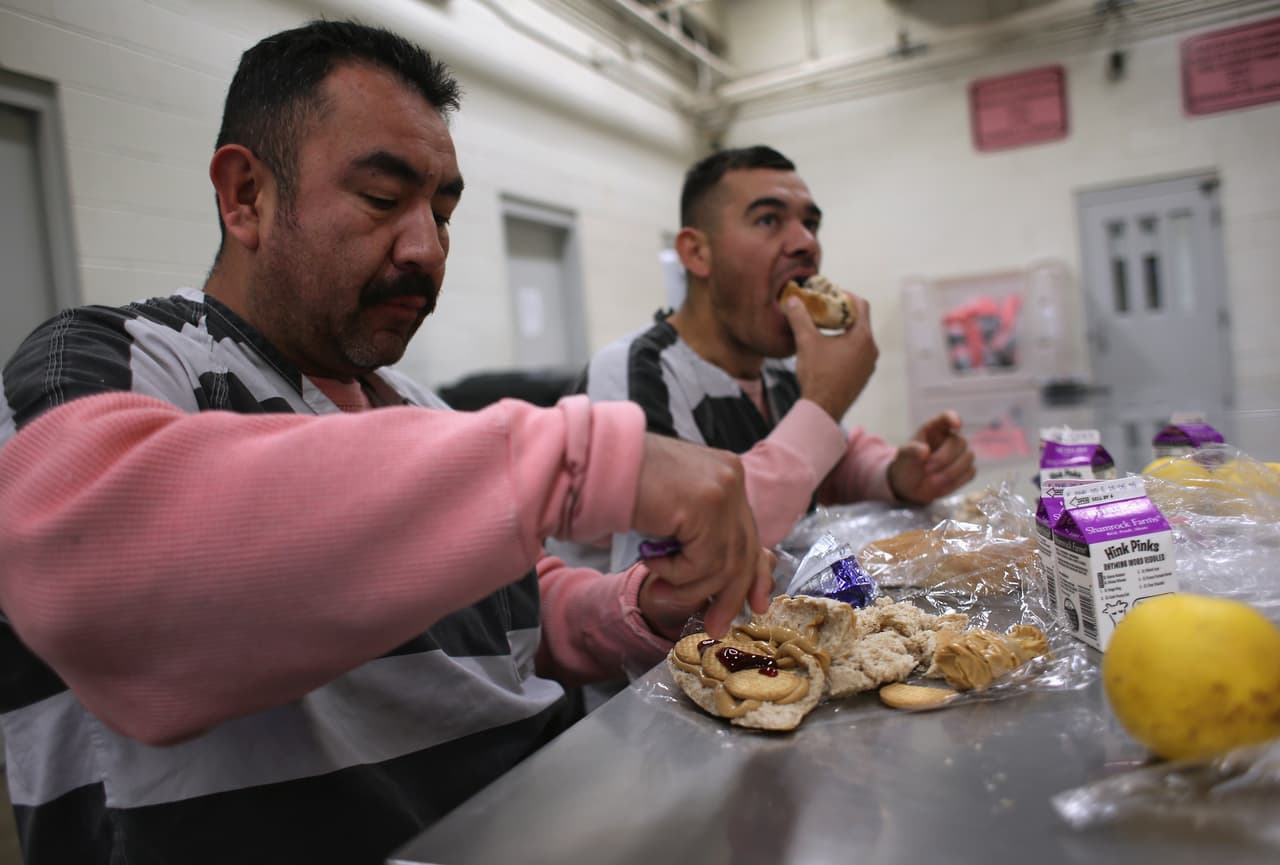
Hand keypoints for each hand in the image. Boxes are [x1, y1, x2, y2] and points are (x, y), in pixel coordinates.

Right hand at [631, 434, 774, 637]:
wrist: (595, 462)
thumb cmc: (622, 485)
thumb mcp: (674, 509)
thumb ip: (701, 531)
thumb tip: (725, 577)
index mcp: (726, 473)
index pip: (750, 533)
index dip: (757, 573)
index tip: (756, 604)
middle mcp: (731, 477)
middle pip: (744, 552)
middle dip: (729, 596)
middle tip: (717, 625)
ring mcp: (722, 489)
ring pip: (723, 565)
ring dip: (688, 587)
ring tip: (659, 589)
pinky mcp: (706, 504)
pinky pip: (701, 562)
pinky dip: (674, 573)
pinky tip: (649, 558)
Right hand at [783, 292, 876, 421]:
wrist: (822, 409)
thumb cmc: (817, 375)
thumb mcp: (806, 342)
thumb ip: (799, 318)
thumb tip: (791, 300)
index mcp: (863, 337)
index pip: (861, 305)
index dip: (846, 296)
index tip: (831, 295)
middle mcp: (871, 350)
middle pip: (861, 322)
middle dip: (843, 314)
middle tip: (824, 312)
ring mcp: (869, 365)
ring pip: (859, 340)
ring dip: (844, 332)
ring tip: (824, 331)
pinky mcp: (863, 377)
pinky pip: (858, 355)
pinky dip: (846, 348)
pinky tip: (828, 353)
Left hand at [887, 411, 976, 504]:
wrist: (910, 486)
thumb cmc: (907, 464)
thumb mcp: (903, 456)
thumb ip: (911, 451)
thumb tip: (925, 451)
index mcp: (934, 429)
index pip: (947, 417)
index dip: (953, 418)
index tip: (956, 424)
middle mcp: (950, 438)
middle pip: (960, 442)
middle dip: (943, 458)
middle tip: (926, 469)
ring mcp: (960, 454)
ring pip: (968, 457)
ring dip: (950, 472)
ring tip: (931, 480)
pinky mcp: (966, 470)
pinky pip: (970, 473)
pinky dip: (956, 481)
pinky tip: (942, 484)